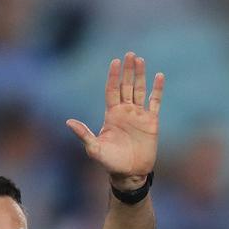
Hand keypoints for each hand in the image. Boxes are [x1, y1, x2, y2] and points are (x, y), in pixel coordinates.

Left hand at [66, 52, 163, 188]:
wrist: (130, 173)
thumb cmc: (110, 162)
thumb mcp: (94, 148)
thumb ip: (83, 134)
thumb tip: (68, 122)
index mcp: (111, 114)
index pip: (112, 90)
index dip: (113, 76)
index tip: (115, 62)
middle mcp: (125, 111)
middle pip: (126, 86)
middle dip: (127, 70)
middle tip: (129, 54)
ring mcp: (139, 115)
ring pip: (140, 90)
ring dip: (140, 75)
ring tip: (140, 60)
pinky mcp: (151, 122)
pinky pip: (155, 102)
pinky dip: (158, 89)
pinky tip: (159, 76)